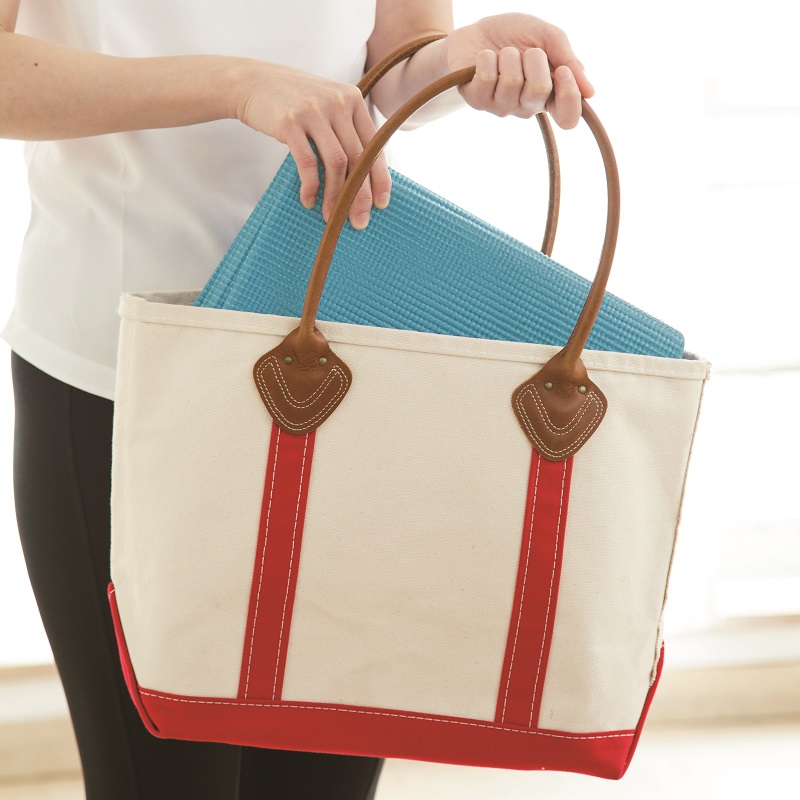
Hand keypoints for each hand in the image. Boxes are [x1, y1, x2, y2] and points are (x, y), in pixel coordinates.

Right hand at [235, 61, 390, 229]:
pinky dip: (311, 186)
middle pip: (357, 158)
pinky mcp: (290, 122)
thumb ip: (346, 129)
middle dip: (359, 195)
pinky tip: (308, 201)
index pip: (374, 145)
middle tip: (359, 221)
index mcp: (352, 99)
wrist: (252, 81)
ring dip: (335, 196)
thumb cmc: (294, 101)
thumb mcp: (327, 105)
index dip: (380, 178)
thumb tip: (363, 175)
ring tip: (330, 216)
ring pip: (335, 163)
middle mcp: (337, 102)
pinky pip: (307, 162)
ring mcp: (313, 111)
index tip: (381, 204)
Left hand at [443, 13, 593, 128]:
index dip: (569, 97)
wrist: (476, 30)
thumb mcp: (547, 36)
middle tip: (525, 52)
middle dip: (534, 58)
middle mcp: (526, 107)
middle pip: (539, 90)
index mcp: (549, 95)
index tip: (563, 72)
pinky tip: (484, 58)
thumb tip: (589, 92)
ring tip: (502, 54)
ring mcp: (501, 107)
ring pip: (512, 82)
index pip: (567, 118)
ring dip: (508, 55)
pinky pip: (487, 78)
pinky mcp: (477, 101)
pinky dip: (486, 58)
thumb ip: (568, 59)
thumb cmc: (513, 35)